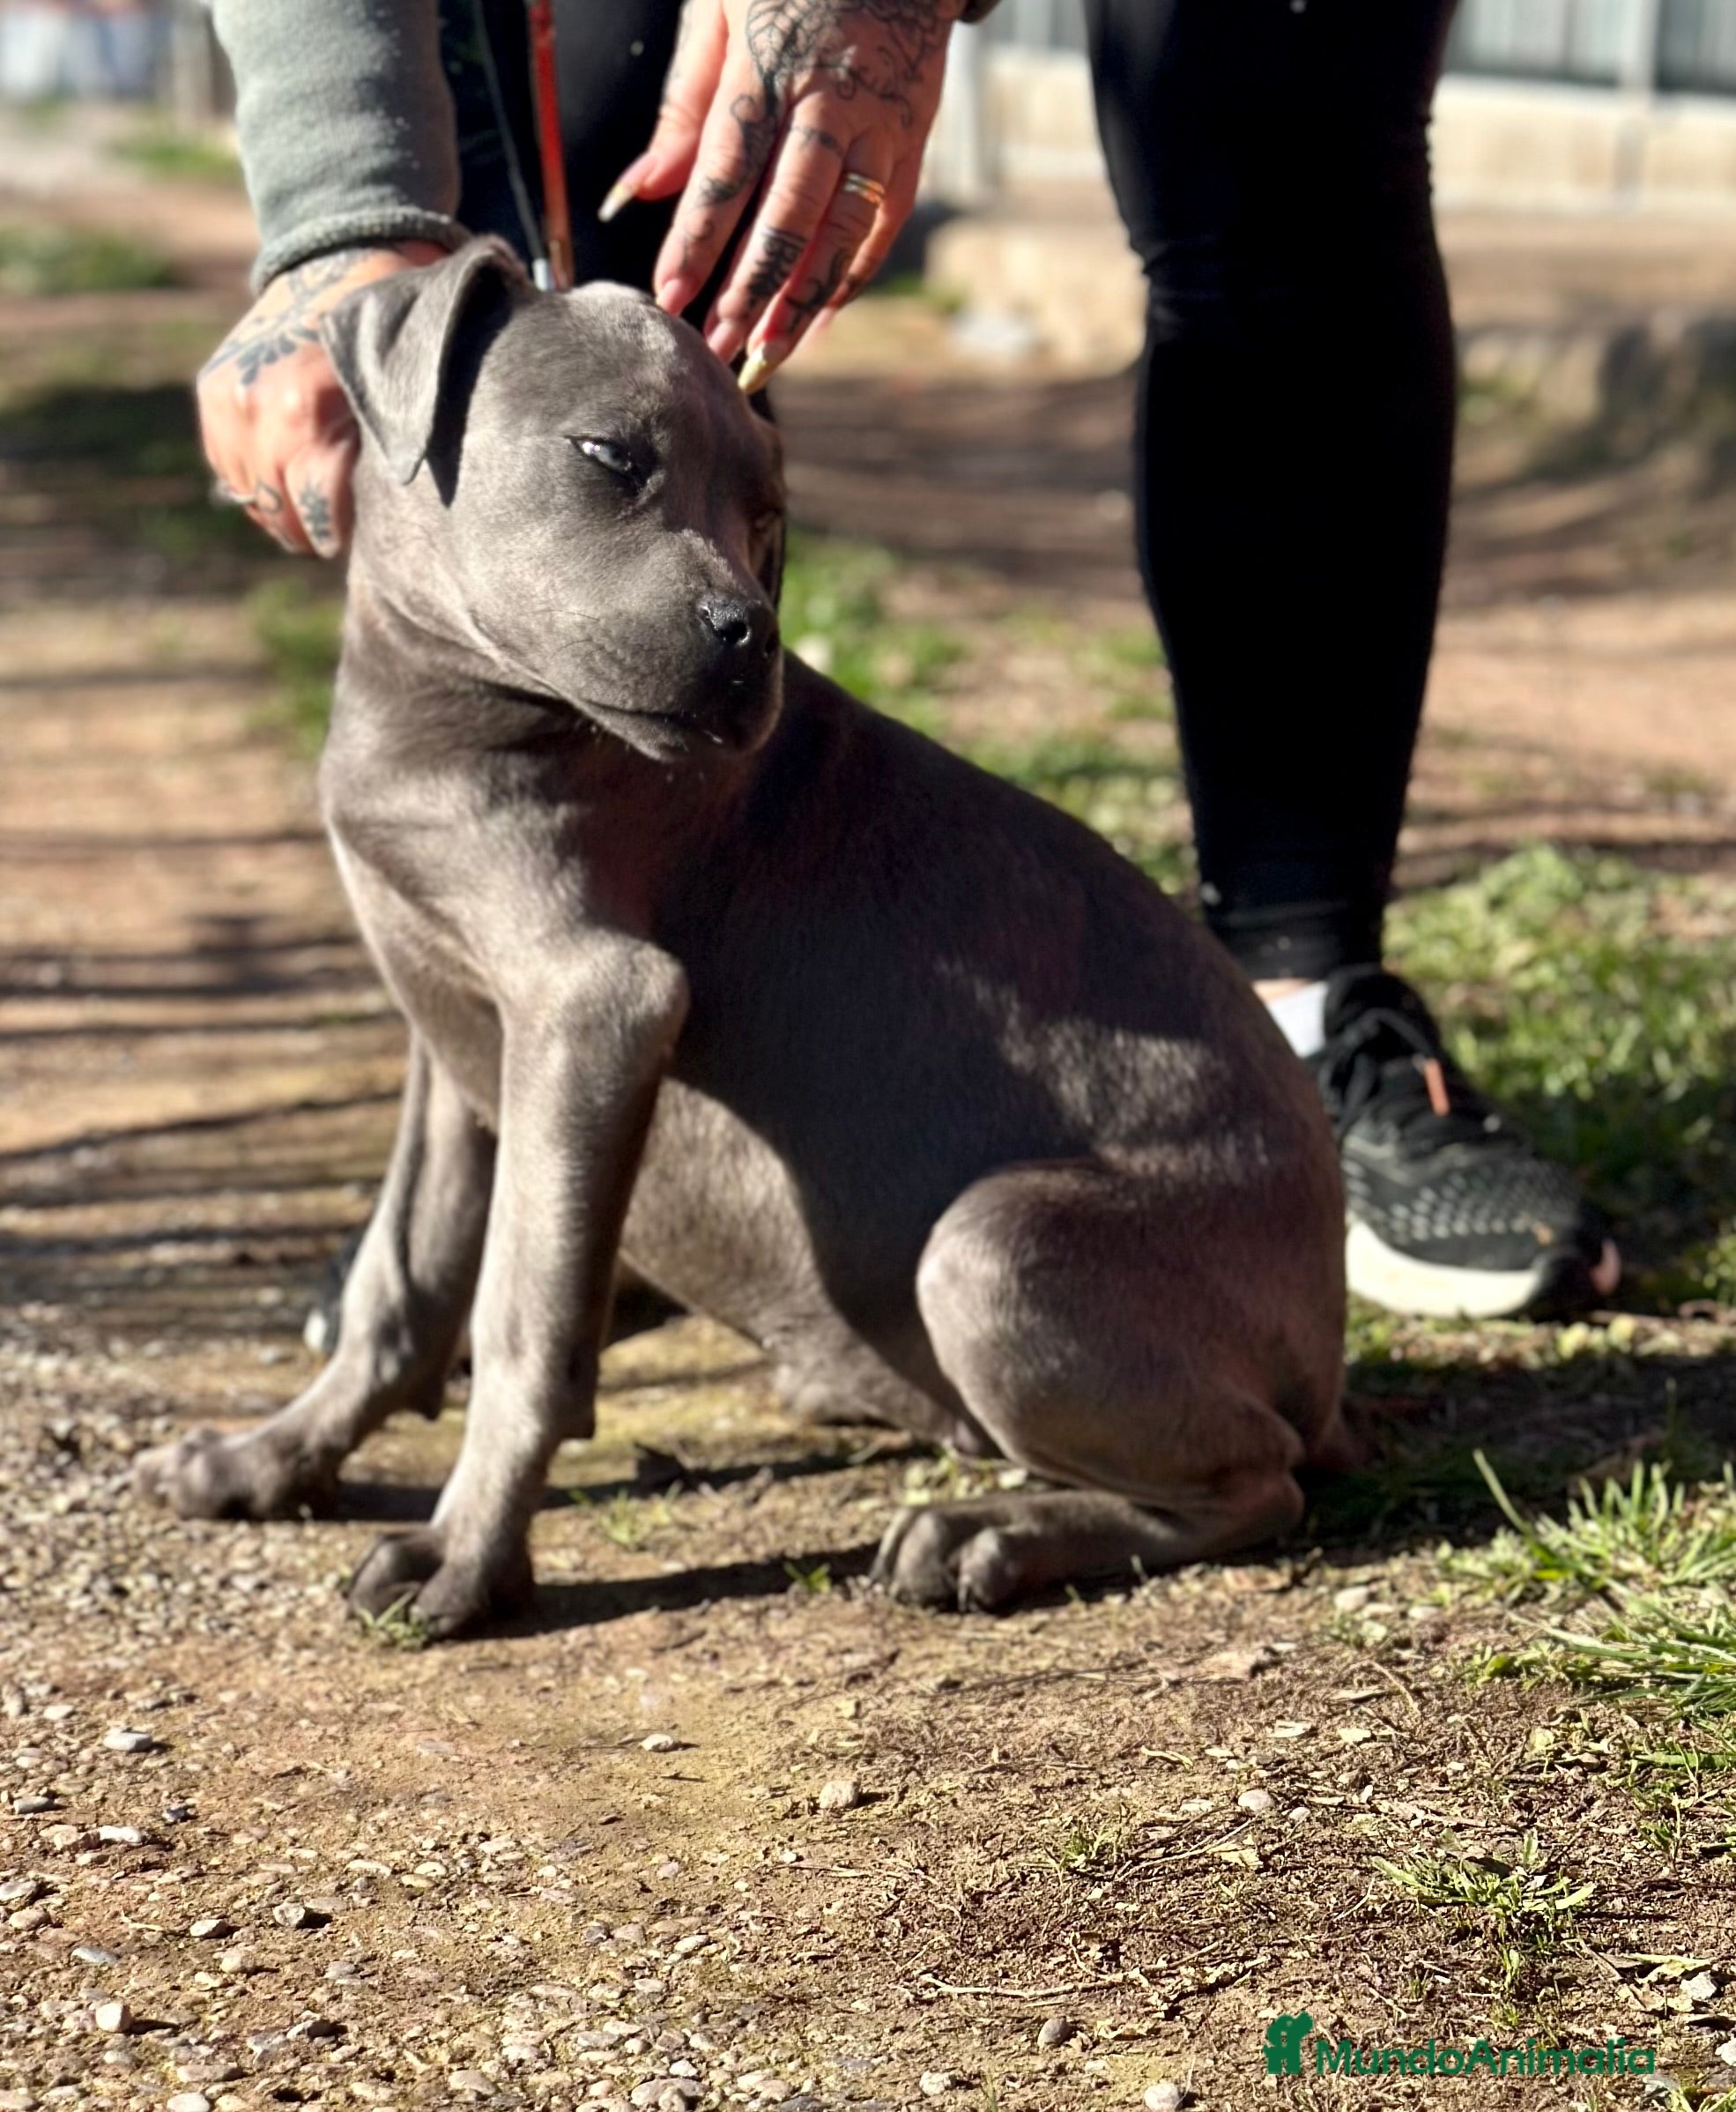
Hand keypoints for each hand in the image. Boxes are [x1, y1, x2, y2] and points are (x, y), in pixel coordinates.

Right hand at [197, 243, 445, 557]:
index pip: (319, 514)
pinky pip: (230, 470)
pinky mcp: (212, 393)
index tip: (369, 535)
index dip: (347, 533)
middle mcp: (256, 408)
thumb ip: (391, 451)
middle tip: (345, 530)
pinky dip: (259, 484)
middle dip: (316, 531)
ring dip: (285, 512)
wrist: (339, 263)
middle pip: (282, 513)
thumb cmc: (391, 335)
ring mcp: (228, 399)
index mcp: (305, 409)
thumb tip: (397, 521)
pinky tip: (292, 481)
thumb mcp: (404, 389)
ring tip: (320, 508)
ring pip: (252, 498)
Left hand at [606, 0, 963, 388]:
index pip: (729, 168)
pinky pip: (881, 228)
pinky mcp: (911, 144)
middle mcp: (830, 102)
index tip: (668, 295)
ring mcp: (877, 127)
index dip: (698, 238)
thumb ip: (683, 103)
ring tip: (767, 354)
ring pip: (842, 232)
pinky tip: (815, 322)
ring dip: (803, 301)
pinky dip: (850, 280)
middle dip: (751, 289)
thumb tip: (639, 190)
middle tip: (716, 348)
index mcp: (770, 62)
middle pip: (789, 213)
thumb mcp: (718, 8)